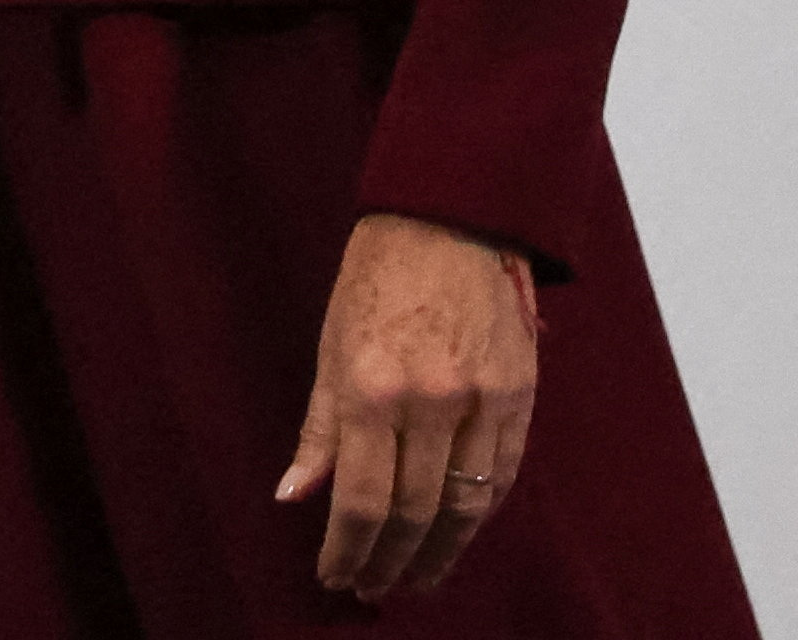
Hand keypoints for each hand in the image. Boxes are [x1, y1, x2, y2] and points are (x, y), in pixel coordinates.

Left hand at [279, 211, 539, 600]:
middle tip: (373, 588)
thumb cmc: (375, 281)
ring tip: (415, 580)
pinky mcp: (520, 396)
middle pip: (415, 511)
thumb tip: (293, 495)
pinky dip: (479, 514)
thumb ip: (317, 429)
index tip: (335, 577)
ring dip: (440, 553)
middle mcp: (428, 401)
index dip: (348, 547)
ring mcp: (481, 401)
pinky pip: (503, 474)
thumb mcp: (328, 348)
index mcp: (370, 387)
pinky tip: (458, 536)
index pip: (360, 496)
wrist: (447, 224)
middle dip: (390, 560)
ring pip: (465, 504)